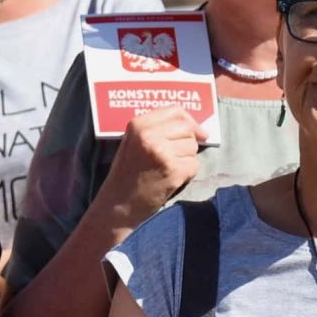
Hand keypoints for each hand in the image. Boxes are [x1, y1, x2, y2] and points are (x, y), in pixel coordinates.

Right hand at [94, 106, 204, 227]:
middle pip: (187, 128)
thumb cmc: (127, 174)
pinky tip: (172, 179)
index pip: (175, 111)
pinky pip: (194, 164)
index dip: (190, 121)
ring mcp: (162, 152)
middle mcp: (149, 135)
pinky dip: (188, 173)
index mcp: (138, 125)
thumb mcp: (133, 142)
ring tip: (168, 169)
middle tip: (176, 156)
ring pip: (193, 147)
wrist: (119, 206)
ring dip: (186, 158)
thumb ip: (156, 129)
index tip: (197, 132)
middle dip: (188, 142)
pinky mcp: (173, 170)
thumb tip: (194, 126)